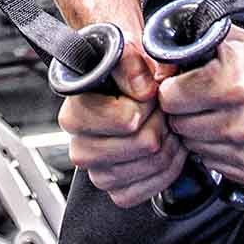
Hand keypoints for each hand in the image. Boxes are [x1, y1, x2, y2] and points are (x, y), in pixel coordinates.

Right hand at [60, 38, 186, 208]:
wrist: (128, 91)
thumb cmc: (124, 73)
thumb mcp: (125, 52)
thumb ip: (132, 63)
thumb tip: (144, 90)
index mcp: (74, 115)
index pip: (126, 120)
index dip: (147, 103)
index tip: (149, 91)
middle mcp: (79, 148)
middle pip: (144, 144)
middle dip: (161, 122)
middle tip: (160, 108)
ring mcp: (97, 173)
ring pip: (153, 165)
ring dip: (169, 143)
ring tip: (163, 124)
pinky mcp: (116, 191)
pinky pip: (152, 188)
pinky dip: (168, 169)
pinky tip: (163, 148)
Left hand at [155, 21, 243, 190]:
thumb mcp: (223, 38)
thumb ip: (184, 48)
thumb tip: (153, 65)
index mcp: (234, 83)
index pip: (170, 99)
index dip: (172, 89)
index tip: (181, 85)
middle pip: (179, 125)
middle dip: (183, 112)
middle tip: (199, 101)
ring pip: (194, 148)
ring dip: (198, 133)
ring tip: (216, 114)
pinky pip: (215, 165)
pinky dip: (217, 151)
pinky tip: (229, 133)